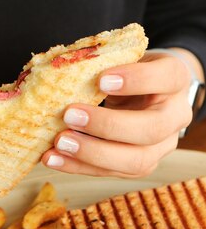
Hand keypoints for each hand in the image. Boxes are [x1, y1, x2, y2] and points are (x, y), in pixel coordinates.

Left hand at [42, 51, 193, 177]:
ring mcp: (162, 145)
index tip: (102, 80)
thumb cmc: (127, 69)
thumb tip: (59, 70)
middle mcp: (175, 115)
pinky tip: (53, 158)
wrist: (142, 90)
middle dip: (108, 126)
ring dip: (92, 153)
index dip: (137, 80)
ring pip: (137, 160)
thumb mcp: (122, 57)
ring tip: (59, 143)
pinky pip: (112, 172)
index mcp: (175, 79)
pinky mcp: (141, 165)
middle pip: (152, 129)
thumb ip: (101, 62)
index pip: (167, 78)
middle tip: (69, 115)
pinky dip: (79, 166)